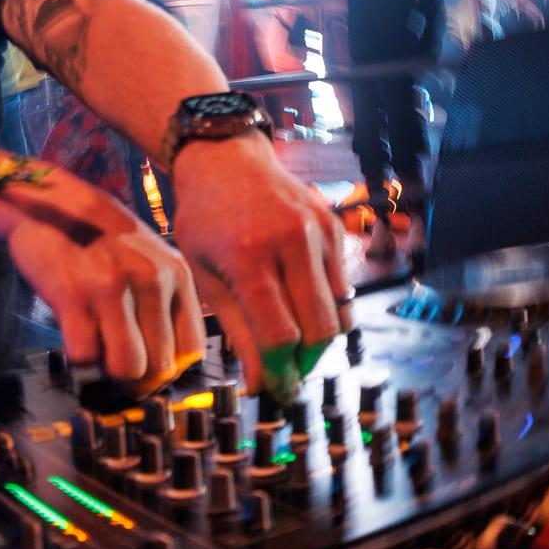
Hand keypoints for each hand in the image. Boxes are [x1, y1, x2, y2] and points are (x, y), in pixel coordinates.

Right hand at [0, 169, 202, 390]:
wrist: (46, 199)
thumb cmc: (99, 234)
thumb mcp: (149, 257)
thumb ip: (164, 302)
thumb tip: (167, 363)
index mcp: (176, 273)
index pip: (191, 349)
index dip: (168, 369)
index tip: (148, 366)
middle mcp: (151, 279)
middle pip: (159, 366)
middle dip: (135, 375)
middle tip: (114, 360)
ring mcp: (112, 286)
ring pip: (126, 368)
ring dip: (108, 368)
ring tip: (96, 346)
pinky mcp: (74, 294)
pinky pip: (85, 355)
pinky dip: (77, 353)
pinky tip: (73, 330)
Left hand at [169, 134, 349, 396]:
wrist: (225, 160)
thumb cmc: (205, 220)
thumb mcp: (205, 275)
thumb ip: (237, 331)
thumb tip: (261, 384)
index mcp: (248, 254)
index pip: (279, 334)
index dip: (280, 371)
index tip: (273, 389)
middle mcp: (290, 240)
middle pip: (319, 329)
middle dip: (305, 363)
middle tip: (288, 374)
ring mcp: (318, 231)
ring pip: (339, 313)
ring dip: (319, 341)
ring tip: (293, 346)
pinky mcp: (335, 227)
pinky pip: (344, 288)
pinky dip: (328, 310)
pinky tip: (301, 310)